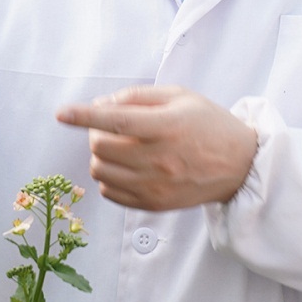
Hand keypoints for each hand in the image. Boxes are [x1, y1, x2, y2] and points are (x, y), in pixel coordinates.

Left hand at [55, 85, 258, 209]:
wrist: (240, 166)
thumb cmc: (209, 125)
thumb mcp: (180, 96)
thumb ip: (138, 97)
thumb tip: (102, 104)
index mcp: (167, 127)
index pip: (117, 121)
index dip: (85, 116)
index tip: (62, 113)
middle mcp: (160, 159)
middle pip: (102, 147)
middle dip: (95, 132)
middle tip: (110, 126)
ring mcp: (156, 186)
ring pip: (101, 171)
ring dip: (101, 155)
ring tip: (120, 147)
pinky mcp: (154, 205)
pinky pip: (110, 193)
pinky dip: (109, 177)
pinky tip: (126, 166)